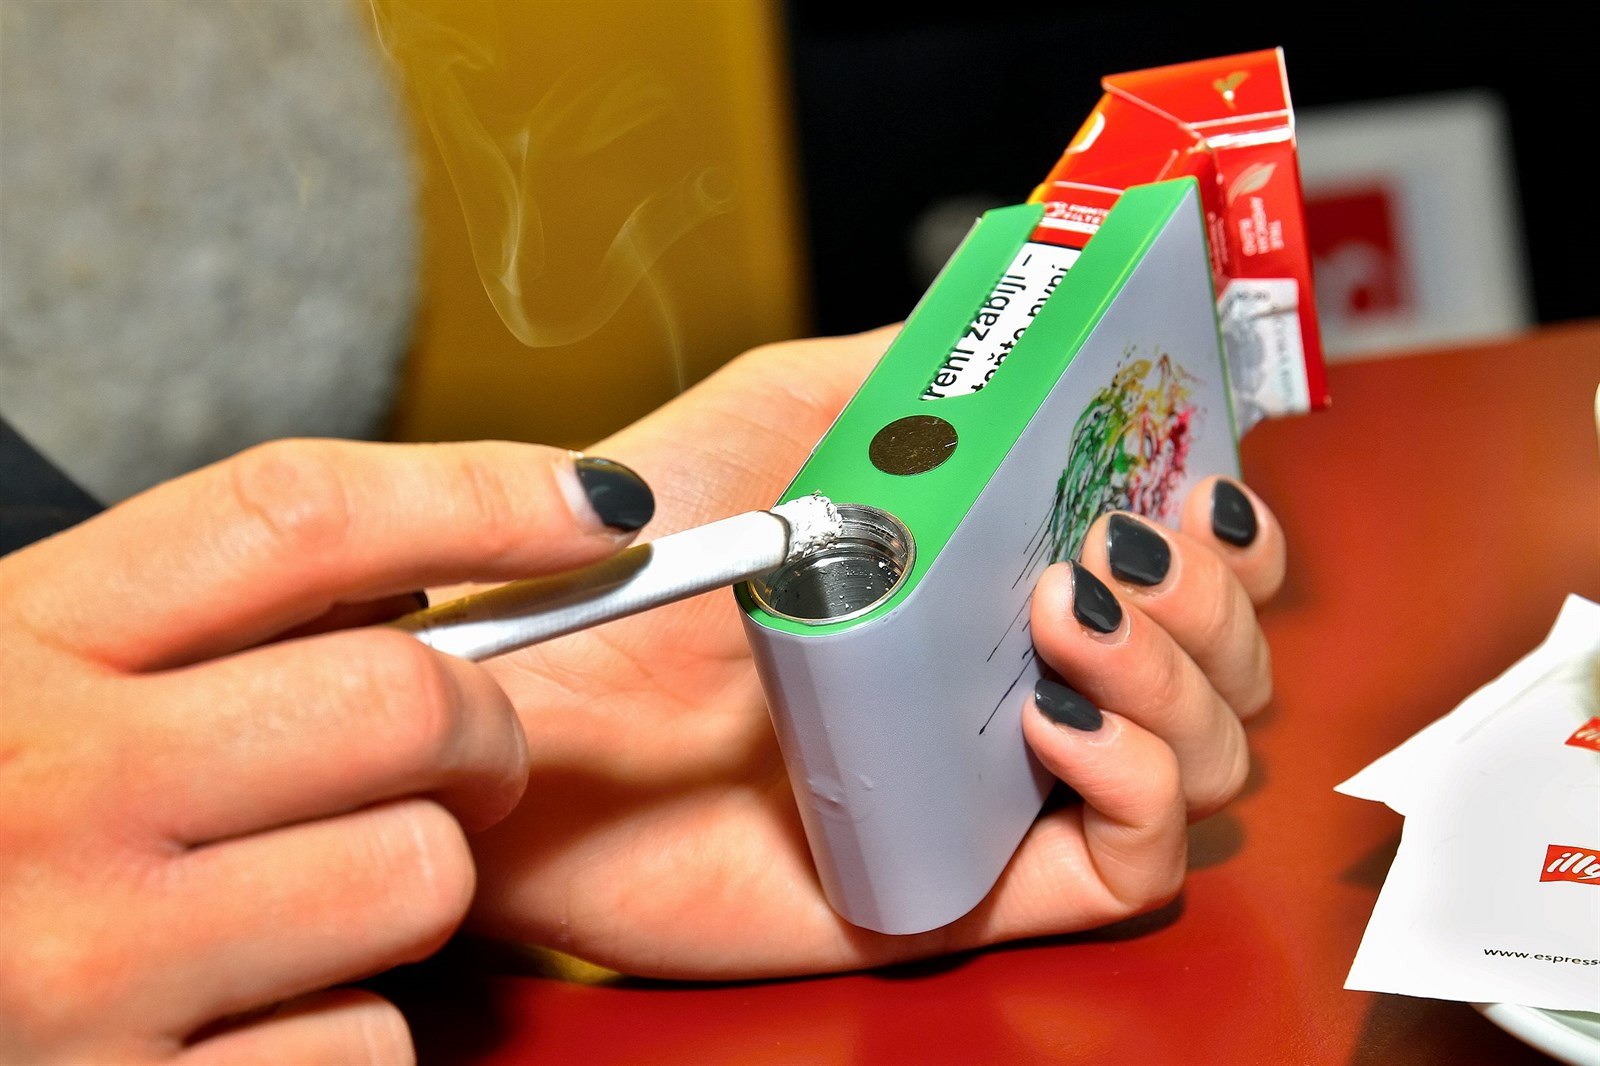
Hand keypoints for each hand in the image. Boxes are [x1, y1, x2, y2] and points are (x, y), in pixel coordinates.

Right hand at [0, 441, 650, 1062]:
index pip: (300, 518)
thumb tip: (437, 566)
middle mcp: (48, 795)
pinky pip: (373, 1044)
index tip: (593, 508)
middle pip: (406, 702)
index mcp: (22, 645)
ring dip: (410, 882)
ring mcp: (85, 969)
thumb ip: (195, 620)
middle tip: (461, 753)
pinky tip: (263, 1006)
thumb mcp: (29, 674)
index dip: (481, 497)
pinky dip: (354, 1024)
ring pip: (418, 876)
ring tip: (313, 892)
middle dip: (478, 727)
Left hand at [467, 328, 1287, 977]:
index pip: (1171, 565)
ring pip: (1203, 760)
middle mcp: (1013, 684)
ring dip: (1187, 675)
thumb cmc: (636, 553)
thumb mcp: (789, 408)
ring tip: (1069, 608)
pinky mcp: (961, 886)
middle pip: (1218, 662)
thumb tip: (1038, 314)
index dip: (1219, 527)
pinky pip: (1132, 870)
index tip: (1200, 477)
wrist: (530, 702)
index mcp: (991, 583)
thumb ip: (917, 367)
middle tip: (1127, 542)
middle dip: (1220, 597)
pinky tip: (1062, 721)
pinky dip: (1147, 788)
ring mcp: (996, 790)